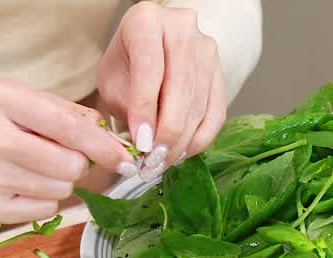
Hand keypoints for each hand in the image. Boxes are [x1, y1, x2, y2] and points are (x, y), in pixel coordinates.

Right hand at [0, 78, 135, 223]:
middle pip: (69, 167)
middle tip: (61, 153)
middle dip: (78, 162)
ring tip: (34, 164)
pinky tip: (21, 180)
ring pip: (60, 190)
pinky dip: (43, 196)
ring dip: (59, 179)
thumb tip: (111, 139)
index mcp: (1, 101)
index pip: (69, 129)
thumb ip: (67, 113)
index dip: (104, 146)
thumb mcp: (19, 96)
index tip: (124, 157)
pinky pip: (44, 209)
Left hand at [97, 1, 227, 180]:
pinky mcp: (220, 72)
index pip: (150, 70)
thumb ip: (127, 107)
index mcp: (146, 21)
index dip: (145, 110)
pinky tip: (182, 152)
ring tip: (162, 162)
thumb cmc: (127, 61)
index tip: (141, 144)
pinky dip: (199, 139)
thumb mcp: (112, 79)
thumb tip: (145, 145)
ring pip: (199, 106)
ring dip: (181, 142)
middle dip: (166, 133)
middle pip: (180, 90)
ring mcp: (206, 49)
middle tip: (152, 161)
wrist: (153, 46)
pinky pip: (216, 114)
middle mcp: (182, 28)